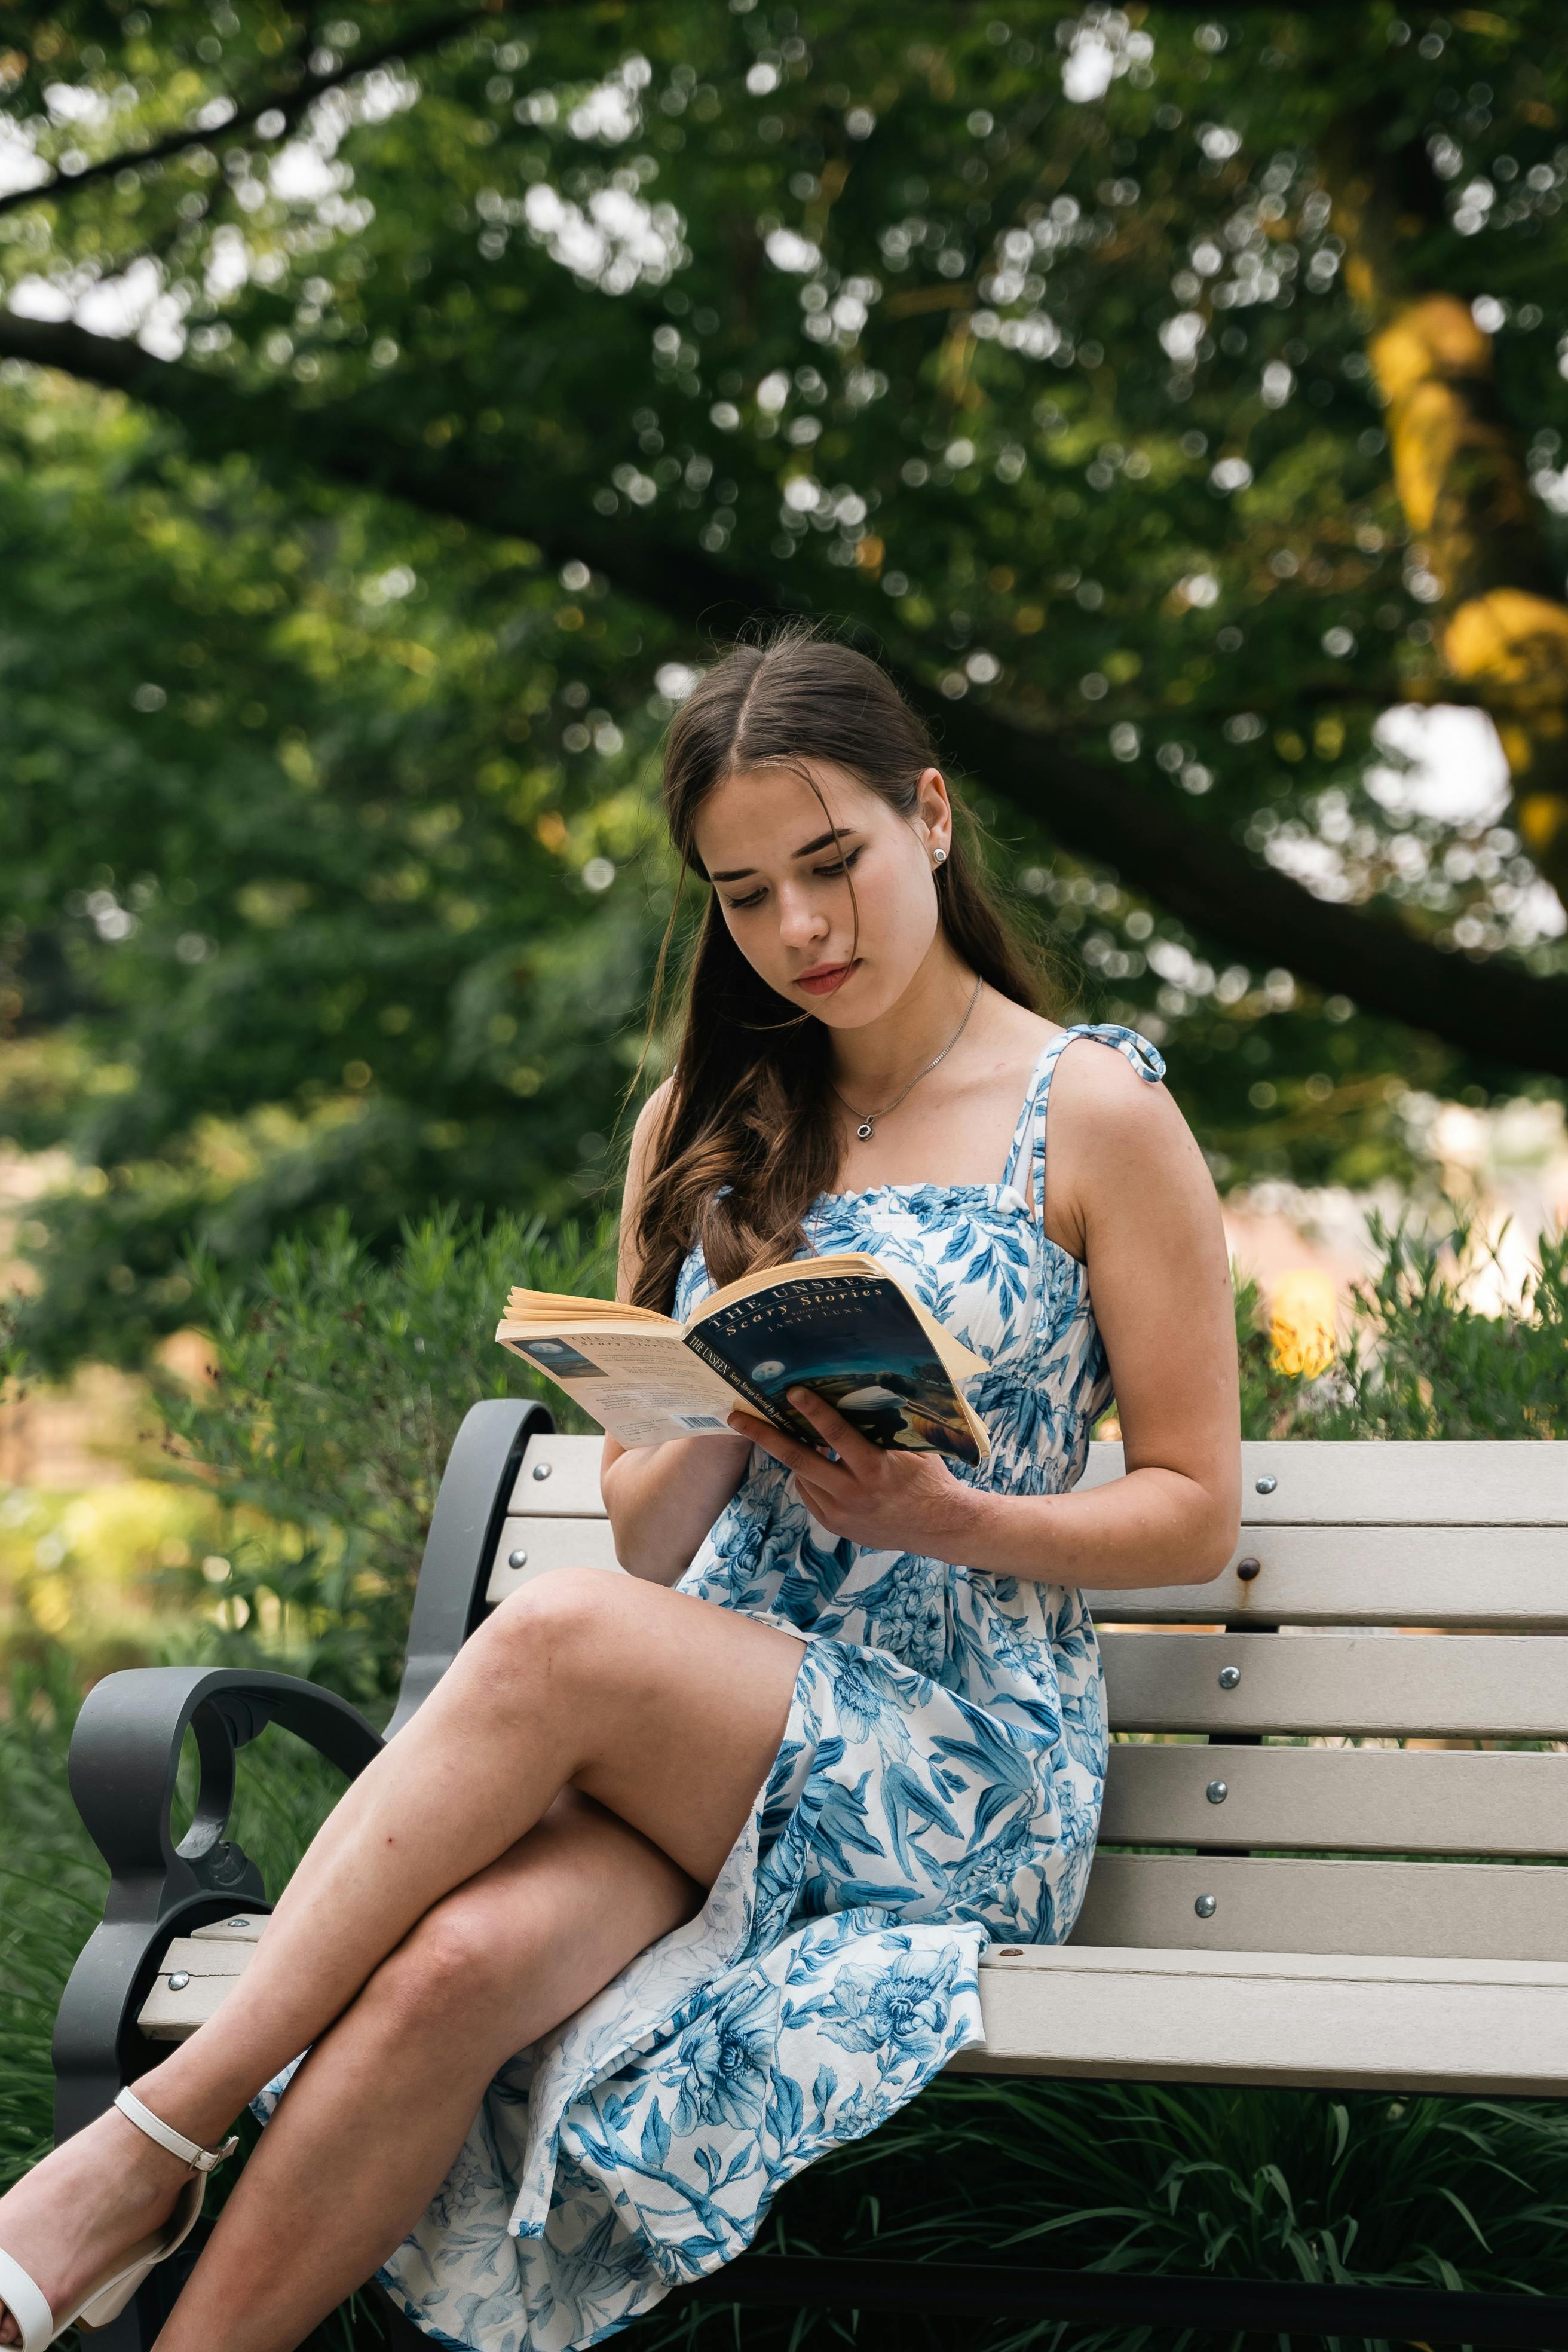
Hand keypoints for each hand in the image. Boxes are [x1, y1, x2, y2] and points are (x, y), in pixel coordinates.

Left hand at [727, 1387, 984, 1560]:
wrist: (940, 1527)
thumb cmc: (929, 1478)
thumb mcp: (912, 1448)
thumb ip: (884, 1428)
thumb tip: (858, 1397)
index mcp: (875, 1468)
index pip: (836, 1434)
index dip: (812, 1411)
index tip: (791, 1392)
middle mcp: (853, 1492)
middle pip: (798, 1459)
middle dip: (765, 1436)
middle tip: (737, 1417)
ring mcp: (841, 1513)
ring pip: (802, 1476)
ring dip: (793, 1455)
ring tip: (781, 1433)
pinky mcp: (836, 1526)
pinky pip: (810, 1495)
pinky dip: (809, 1477)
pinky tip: (818, 1464)